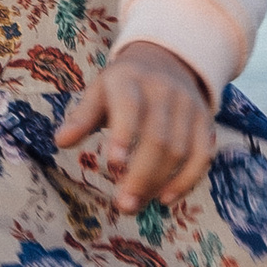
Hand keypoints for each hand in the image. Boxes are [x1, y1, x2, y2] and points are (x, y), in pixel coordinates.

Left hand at [55, 41, 215, 214]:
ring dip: (158, 182)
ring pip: (180, 150)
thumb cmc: (121, 86)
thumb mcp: (98, 93)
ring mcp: (188, 106)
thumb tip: (60, 141)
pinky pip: (202, 155)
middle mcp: (163, 91)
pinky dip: (186, 181)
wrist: (166, 61)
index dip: (123, 135)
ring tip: (135, 204)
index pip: (129, 108)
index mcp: (129, 80)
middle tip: (123, 205)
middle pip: (157, 138)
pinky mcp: (205, 122)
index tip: (113, 164)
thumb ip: (82, 118)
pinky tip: (165, 198)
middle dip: (140, 175)